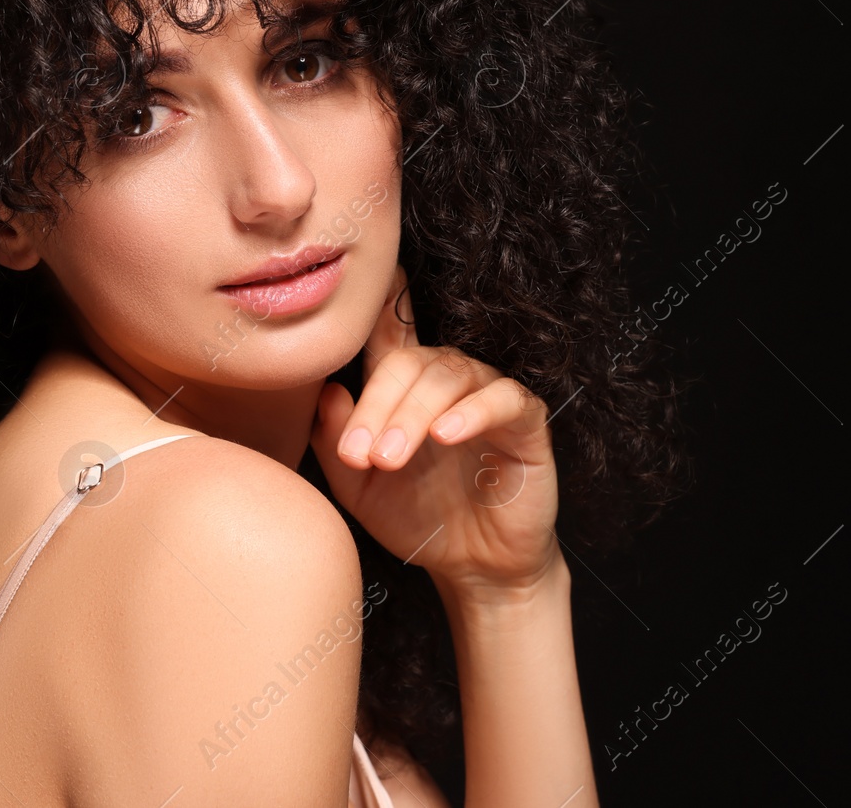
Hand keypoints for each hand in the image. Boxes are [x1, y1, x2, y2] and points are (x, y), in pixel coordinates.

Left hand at [309, 265, 563, 593]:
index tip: (362, 283)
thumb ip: (336, 440)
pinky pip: (505, 399)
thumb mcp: (359, 486)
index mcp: (405, 388)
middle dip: (377, 405)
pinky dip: (474, 411)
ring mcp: (488, 396)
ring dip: (413, 414)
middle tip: (358, 454)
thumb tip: (324, 392)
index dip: (379, 303)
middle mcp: (447, 383)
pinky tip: (446, 433)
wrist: (474, 567)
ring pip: (450, 376)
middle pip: (410, 361)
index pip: (389, 334)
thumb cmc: (418, 518)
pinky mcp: (526, 423)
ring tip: (390, 458)